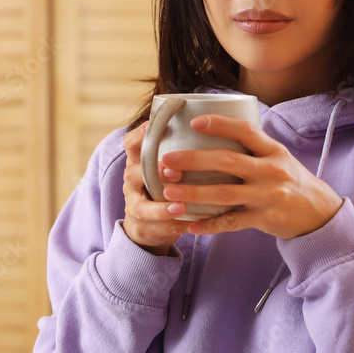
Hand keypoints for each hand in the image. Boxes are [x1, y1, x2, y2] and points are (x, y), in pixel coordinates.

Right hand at [121, 121, 190, 255]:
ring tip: (180, 206)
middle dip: (154, 172)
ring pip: (140, 206)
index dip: (141, 133)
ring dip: (161, 207)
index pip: (132, 142)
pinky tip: (188, 225)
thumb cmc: (168, 186)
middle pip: (132, 173)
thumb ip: (185, 150)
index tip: (155, 125)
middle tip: (175, 172)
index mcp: (140, 162)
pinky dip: (171, 227)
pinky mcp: (141, 227)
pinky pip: (154, 228)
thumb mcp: (170, 166)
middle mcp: (133, 182)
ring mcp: (134, 205)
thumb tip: (221, 124)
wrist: (151, 225)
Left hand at [159, 115, 343, 239]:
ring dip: (194, 193)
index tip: (195, 122)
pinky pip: (232, 223)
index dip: (220, 124)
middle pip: (227, 161)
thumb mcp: (280, 157)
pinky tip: (190, 225)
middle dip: (194, 160)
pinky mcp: (265, 219)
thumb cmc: (292, 181)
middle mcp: (271, 171)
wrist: (320, 213)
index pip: (245, 131)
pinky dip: (210, 225)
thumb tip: (216, 130)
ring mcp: (267, 196)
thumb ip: (254, 147)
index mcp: (273, 151)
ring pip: (225, 194)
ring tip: (168, 192)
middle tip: (166, 160)